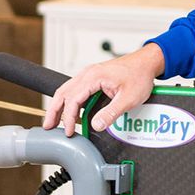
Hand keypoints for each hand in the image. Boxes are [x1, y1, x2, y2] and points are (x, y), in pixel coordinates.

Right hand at [40, 44, 165, 135]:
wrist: (147, 63)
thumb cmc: (139, 76)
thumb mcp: (129, 98)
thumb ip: (111, 113)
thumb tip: (97, 125)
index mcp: (94, 76)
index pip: (73, 99)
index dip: (69, 117)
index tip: (70, 131)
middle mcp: (88, 73)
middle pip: (62, 93)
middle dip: (54, 111)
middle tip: (47, 126)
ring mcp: (89, 74)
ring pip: (66, 90)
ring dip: (58, 105)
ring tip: (52, 121)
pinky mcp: (92, 77)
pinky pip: (74, 89)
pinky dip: (67, 100)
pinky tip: (68, 110)